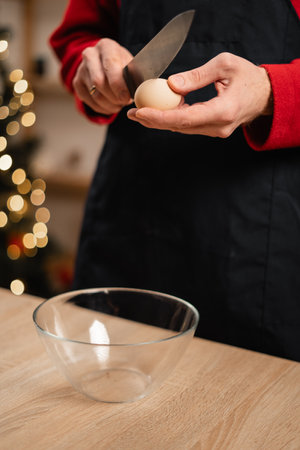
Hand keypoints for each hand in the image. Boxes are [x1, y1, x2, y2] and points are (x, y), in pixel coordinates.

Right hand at [73, 38, 133, 114]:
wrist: (105, 64)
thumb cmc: (123, 65)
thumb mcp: (133, 65)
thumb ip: (137, 74)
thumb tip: (141, 88)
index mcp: (106, 46)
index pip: (110, 65)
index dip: (119, 85)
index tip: (127, 98)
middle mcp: (90, 55)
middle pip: (99, 82)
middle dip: (114, 97)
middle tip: (125, 102)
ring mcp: (81, 69)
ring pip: (95, 95)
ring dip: (110, 104)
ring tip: (120, 104)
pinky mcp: (77, 83)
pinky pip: (90, 101)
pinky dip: (103, 108)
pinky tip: (111, 105)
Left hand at [127, 52, 272, 136]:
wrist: (265, 95)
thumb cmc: (247, 76)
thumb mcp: (225, 65)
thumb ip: (197, 76)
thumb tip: (171, 85)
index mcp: (224, 111)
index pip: (186, 118)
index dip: (160, 117)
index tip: (140, 113)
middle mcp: (219, 126)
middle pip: (179, 127)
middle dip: (153, 121)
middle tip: (132, 114)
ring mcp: (216, 131)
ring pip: (182, 128)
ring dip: (160, 121)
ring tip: (139, 111)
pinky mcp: (212, 130)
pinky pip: (188, 126)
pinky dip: (172, 118)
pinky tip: (158, 110)